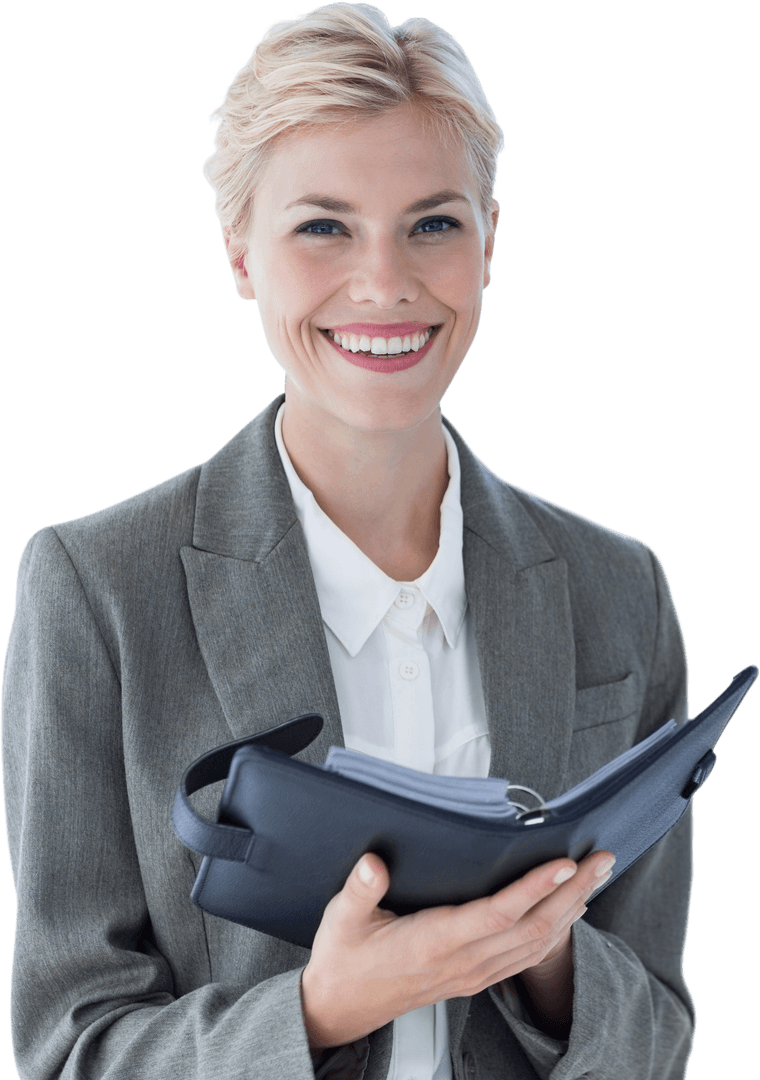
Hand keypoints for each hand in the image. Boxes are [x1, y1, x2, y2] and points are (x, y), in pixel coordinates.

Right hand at [300, 849, 615, 1049]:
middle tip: (601, 860)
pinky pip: (526, 956)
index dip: (534, 888)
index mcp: (434, 942)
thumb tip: (374, 864)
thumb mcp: (341, 919)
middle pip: (532, 927)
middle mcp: (462, 961)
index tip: (563, 863)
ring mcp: (471, 973)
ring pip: (536, 943)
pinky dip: (555, 932)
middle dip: (572, 891)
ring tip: (596, 877)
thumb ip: (361, 889)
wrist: (341, 1008)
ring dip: (571, 909)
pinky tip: (567, 913)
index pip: (497, 913)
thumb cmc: (344, 961)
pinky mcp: (473, 978)